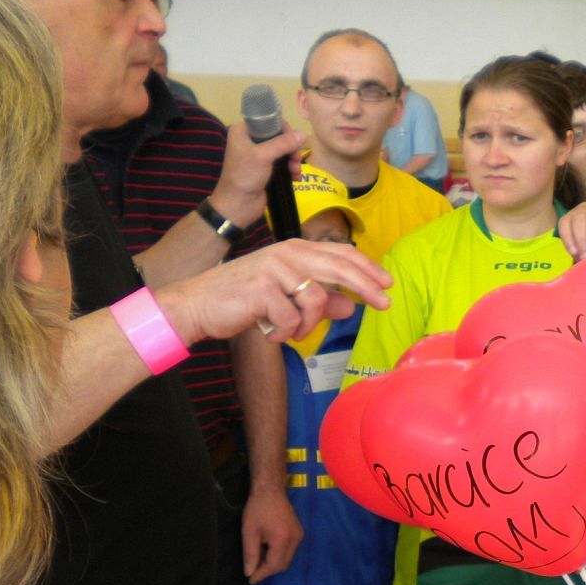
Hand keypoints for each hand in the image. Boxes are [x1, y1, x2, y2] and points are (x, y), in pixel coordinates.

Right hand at [157, 239, 390, 346]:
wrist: (198, 306)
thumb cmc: (243, 301)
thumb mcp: (286, 299)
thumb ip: (319, 300)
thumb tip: (350, 305)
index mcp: (294, 251)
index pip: (339, 253)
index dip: (366, 267)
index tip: (387, 283)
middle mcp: (286, 254)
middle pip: (338, 267)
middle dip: (366, 286)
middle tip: (385, 303)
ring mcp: (274, 269)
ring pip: (315, 301)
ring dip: (306, 326)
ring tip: (290, 331)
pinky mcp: (262, 289)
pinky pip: (292, 319)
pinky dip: (284, 334)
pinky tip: (269, 332)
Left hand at [210, 121, 305, 225]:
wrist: (238, 205)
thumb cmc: (245, 176)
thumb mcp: (263, 156)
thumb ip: (284, 143)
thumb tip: (304, 134)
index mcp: (243, 131)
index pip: (269, 120)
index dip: (284, 129)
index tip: (293, 141)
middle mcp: (250, 140)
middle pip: (279, 136)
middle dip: (291, 148)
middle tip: (295, 160)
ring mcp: (258, 156)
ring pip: (283, 150)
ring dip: (293, 160)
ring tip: (296, 172)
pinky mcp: (266, 169)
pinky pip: (283, 163)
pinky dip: (291, 169)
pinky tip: (295, 178)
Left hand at [241, 485, 302, 582]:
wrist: (271, 490)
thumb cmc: (258, 509)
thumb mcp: (249, 532)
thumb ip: (250, 554)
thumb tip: (249, 572)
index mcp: (282, 540)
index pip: (274, 565)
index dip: (261, 575)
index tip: (250, 580)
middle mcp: (295, 540)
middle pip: (283, 565)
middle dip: (268, 570)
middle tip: (252, 569)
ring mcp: (299, 536)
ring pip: (287, 559)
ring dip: (273, 562)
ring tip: (258, 557)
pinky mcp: (299, 532)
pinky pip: (289, 551)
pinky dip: (278, 554)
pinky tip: (266, 548)